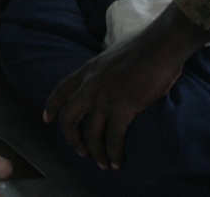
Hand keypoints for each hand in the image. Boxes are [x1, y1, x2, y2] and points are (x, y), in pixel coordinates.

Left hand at [43, 4, 209, 169]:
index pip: (61, 90)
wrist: (161, 44)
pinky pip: (113, 140)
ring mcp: (104, 98)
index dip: (52, 107)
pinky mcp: (122, 108)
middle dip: (71, 139)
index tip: (47, 120)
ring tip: (104, 164)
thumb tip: (109, 81)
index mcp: (88, 70)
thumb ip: (105, 71)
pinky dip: (114, 155)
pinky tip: (118, 162)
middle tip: (81, 151)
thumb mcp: (113, 55)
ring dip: (96, 153)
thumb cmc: (145, 46)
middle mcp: (91, 85)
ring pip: (91, 135)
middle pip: (68, 119)